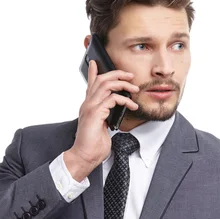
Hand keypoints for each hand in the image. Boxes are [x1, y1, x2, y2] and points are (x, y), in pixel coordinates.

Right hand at [64, 59, 139, 179]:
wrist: (85, 156)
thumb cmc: (93, 145)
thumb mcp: (102, 127)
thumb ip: (105, 117)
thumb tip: (113, 113)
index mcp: (88, 106)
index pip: (91, 85)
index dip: (94, 72)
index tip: (96, 63)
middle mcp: (88, 104)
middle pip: (101, 80)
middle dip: (117, 74)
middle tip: (130, 76)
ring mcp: (90, 107)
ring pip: (106, 85)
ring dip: (123, 84)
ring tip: (134, 89)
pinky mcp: (95, 113)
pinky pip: (112, 99)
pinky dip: (124, 100)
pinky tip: (132, 106)